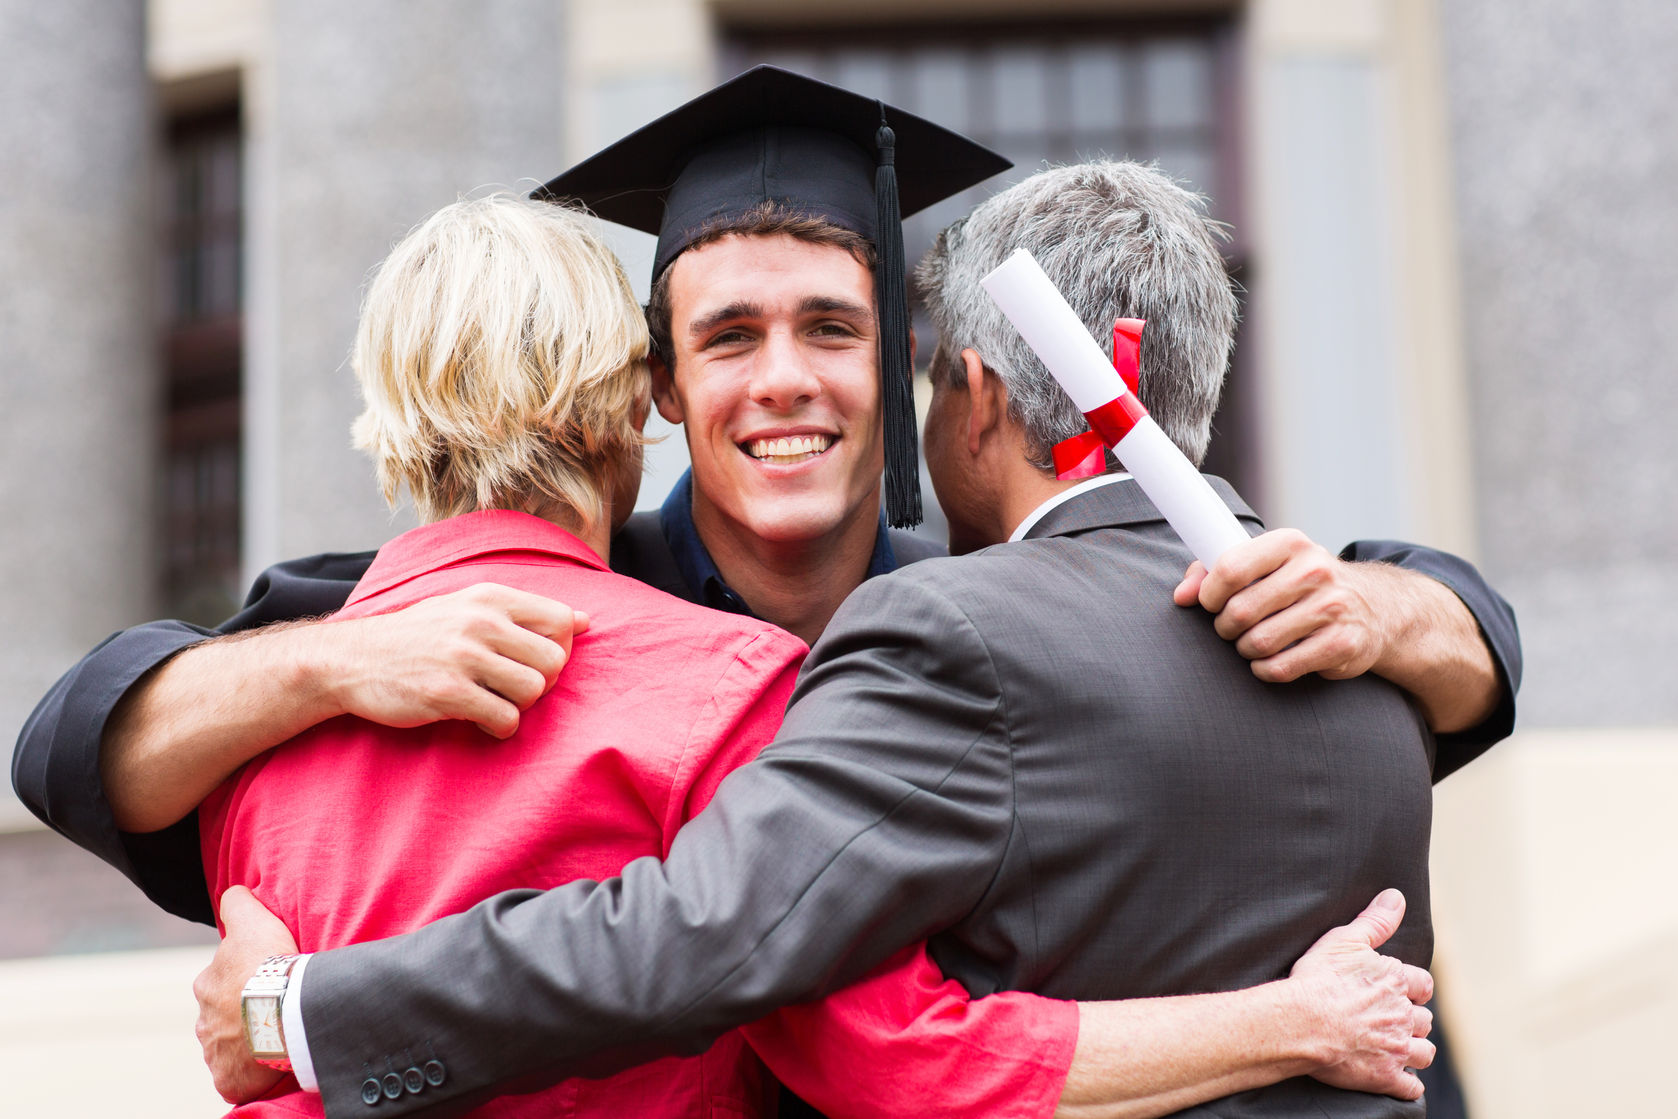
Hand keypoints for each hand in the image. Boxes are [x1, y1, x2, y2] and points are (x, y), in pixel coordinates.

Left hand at [194, 887, 299, 1103]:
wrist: (282, 1013)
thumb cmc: (267, 965)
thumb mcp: (253, 920)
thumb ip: (238, 904)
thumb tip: (232, 890)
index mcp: (207, 984)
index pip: (222, 980)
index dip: (244, 977)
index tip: (266, 979)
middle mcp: (204, 1020)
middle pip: (223, 1014)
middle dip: (241, 1012)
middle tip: (273, 1007)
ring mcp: (214, 1052)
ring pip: (230, 1045)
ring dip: (247, 1041)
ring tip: (277, 1035)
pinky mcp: (226, 1079)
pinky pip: (237, 1076)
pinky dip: (249, 1071)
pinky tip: (269, 1062)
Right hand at [314, 583, 589, 737]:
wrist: (352, 659)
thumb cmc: (419, 636)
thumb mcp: (468, 607)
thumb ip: (524, 612)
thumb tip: (585, 621)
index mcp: (490, 597)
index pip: (563, 620)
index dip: (560, 648)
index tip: (535, 662)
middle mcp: (480, 621)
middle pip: (556, 660)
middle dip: (544, 682)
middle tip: (517, 689)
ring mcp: (463, 657)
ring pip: (534, 690)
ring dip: (521, 706)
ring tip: (497, 703)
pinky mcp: (448, 693)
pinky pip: (506, 719)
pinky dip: (501, 728)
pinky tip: (483, 721)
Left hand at [1174, 529, 1390, 683]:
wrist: (1373, 607)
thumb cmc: (1300, 585)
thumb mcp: (1265, 565)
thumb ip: (1214, 571)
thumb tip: (1181, 596)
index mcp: (1291, 543)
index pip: (1231, 567)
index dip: (1209, 593)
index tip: (1210, 604)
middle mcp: (1315, 570)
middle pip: (1241, 610)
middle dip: (1226, 627)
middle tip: (1232, 629)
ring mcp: (1333, 607)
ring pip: (1259, 642)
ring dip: (1246, 650)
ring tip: (1252, 643)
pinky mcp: (1342, 644)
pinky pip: (1281, 667)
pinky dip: (1265, 670)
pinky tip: (1270, 661)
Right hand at [1288, 889, 1434, 1099]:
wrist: (1302, 1021)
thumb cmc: (1319, 979)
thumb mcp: (1345, 940)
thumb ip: (1375, 921)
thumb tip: (1397, 897)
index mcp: (1395, 981)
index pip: (1422, 985)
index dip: (1414, 988)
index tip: (1403, 990)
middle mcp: (1403, 1015)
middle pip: (1424, 1020)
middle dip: (1412, 1020)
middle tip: (1393, 1019)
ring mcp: (1397, 1048)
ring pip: (1423, 1052)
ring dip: (1415, 1050)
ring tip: (1399, 1048)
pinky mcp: (1385, 1076)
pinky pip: (1411, 1088)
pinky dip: (1407, 1085)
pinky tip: (1398, 1080)